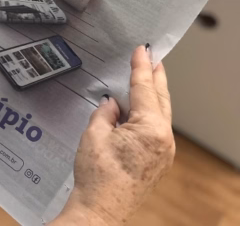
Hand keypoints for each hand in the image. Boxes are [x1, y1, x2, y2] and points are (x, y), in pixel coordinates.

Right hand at [52, 46, 174, 224]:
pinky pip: (156, 130)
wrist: (100, 209)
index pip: (145, 89)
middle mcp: (164, 139)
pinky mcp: (157, 162)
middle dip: (156, 78)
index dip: (141, 67)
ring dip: (153, 96)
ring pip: (160, 115)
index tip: (143, 50)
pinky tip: (138, 111)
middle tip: (153, 58)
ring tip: (146, 80)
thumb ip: (105, 113)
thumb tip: (112, 104)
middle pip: (161, 99)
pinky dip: (149, 115)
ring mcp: (163, 152)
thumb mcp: (94, 134)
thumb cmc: (97, 176)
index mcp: (151, 128)